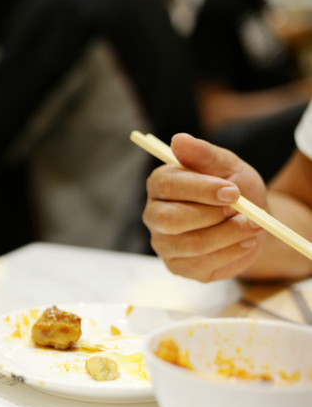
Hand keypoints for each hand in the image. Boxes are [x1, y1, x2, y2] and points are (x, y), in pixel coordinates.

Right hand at [143, 133, 265, 281]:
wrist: (252, 224)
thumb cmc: (235, 191)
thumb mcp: (228, 166)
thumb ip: (204, 154)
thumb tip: (179, 139)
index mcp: (160, 184)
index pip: (167, 185)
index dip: (201, 189)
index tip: (233, 191)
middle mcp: (154, 214)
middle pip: (169, 219)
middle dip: (212, 216)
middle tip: (243, 211)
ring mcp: (163, 243)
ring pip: (191, 244)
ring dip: (229, 234)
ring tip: (252, 226)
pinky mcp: (178, 267)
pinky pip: (202, 265)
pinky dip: (231, 252)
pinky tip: (244, 242)